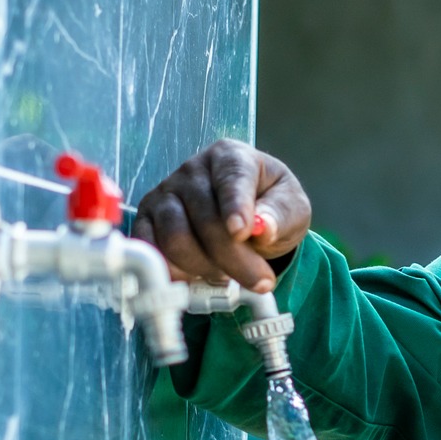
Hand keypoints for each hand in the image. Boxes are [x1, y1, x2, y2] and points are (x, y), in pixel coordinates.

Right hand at [132, 139, 310, 292]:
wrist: (247, 216)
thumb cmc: (270, 205)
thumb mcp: (292, 207)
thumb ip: (281, 214)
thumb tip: (264, 227)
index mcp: (231, 157)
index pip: (231, 179)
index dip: (235, 207)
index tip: (242, 233)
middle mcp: (193, 171)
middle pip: (204, 219)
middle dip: (234, 259)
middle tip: (259, 282)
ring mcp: (165, 194)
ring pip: (175, 238)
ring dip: (204, 268)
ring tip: (228, 275)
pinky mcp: (148, 220)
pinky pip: (152, 250)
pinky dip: (174, 272)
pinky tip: (197, 278)